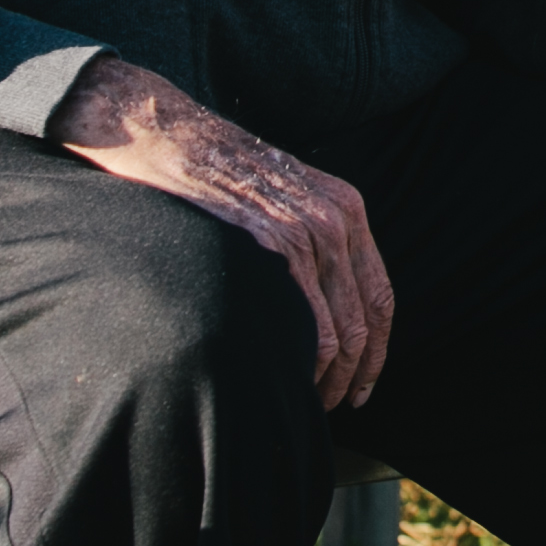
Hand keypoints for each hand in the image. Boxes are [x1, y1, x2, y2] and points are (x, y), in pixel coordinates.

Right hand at [56, 57, 391, 409]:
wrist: (165, 136)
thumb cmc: (212, 174)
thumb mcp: (280, 196)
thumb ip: (308, 240)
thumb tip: (317, 308)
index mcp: (345, 208)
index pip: (380, 296)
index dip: (376, 351)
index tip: (362, 387)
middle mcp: (335, 219)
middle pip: (363, 321)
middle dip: (352, 375)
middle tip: (331, 409)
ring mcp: (304, 231)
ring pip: (337, 331)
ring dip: (324, 379)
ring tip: (301, 405)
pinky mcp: (269, 245)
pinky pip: (303, 322)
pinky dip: (300, 362)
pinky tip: (280, 381)